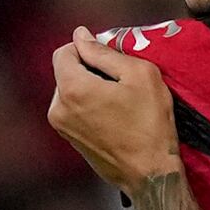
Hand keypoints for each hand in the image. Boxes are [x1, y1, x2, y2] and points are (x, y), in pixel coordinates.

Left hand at [45, 28, 178, 190]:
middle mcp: (58, 108)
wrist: (151, 174)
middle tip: (120, 82)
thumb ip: (103, 51)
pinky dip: (90, 106)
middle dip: (89, 69)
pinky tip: (115, 117)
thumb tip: (81, 35)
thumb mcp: (138, 74)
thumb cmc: (150, 123)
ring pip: (71, 91)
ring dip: (90, 88)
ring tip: (119, 102)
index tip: (110, 60)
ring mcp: (62, 128)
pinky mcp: (71, 141)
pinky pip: (75, 111)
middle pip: (66, 72)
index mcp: (71, 88)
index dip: (86, 48)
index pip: (64, 51)